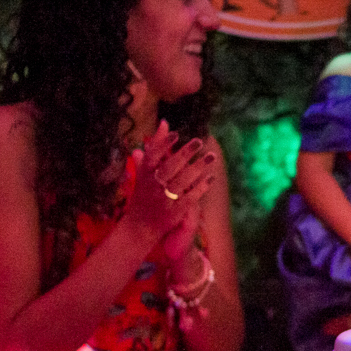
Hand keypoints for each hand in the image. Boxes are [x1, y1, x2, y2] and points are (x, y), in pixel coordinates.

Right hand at [123, 120, 214, 241]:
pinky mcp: (175, 212)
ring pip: (182, 181)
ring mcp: (164, 199)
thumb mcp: (144, 171)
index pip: (152, 157)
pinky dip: (201, 187)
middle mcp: (152, 186)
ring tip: (211, 156)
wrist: (139, 228)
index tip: (176, 134)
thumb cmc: (143, 195)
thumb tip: (164, 122)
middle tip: (199, 141)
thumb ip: (154, 147)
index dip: (163, 145)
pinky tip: (211, 178)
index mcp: (144, 174)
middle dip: (184, 154)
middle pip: (170, 167)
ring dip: (198, 168)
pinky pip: (190, 197)